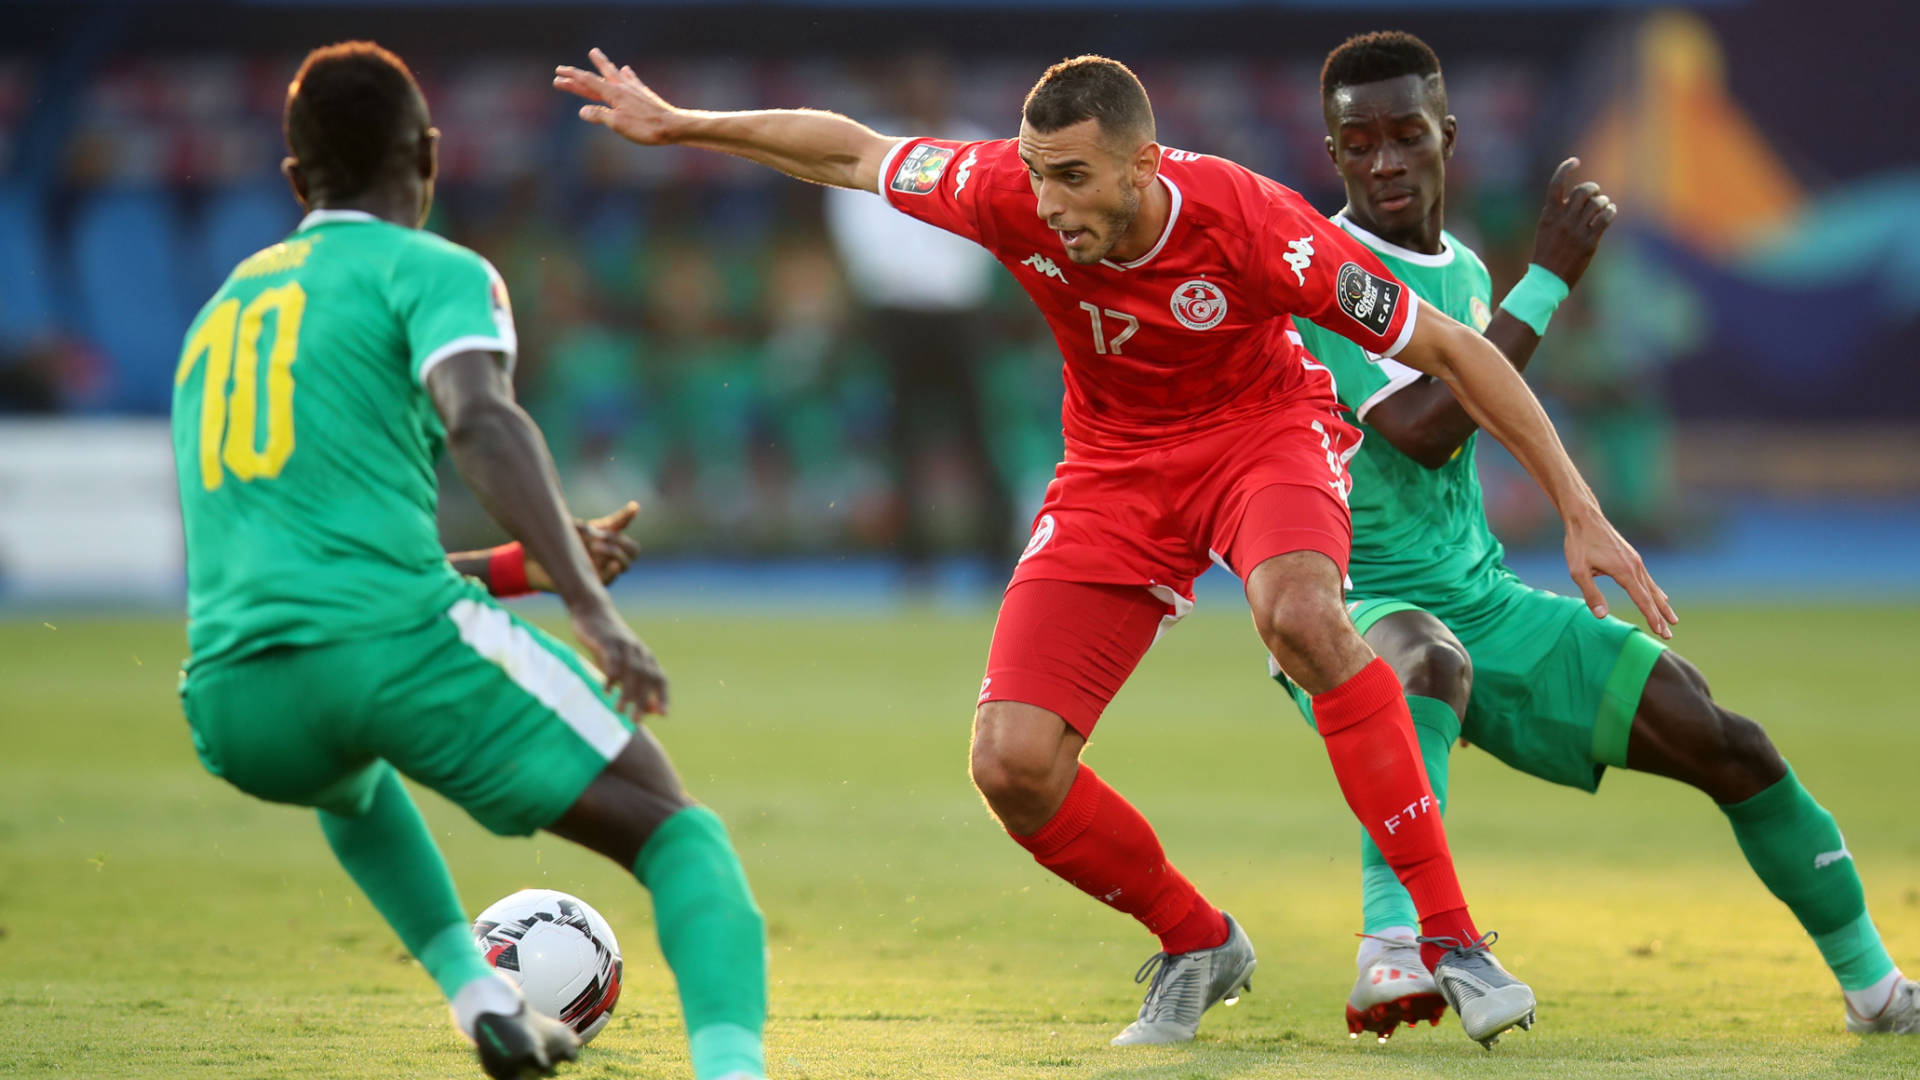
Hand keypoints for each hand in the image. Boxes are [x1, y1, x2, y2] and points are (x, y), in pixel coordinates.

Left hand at [526, 500, 642, 590]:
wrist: (532, 563)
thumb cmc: (548, 542)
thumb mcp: (564, 527)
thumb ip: (580, 522)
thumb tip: (585, 516)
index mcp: (601, 535)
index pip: (620, 524)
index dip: (628, 515)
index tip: (634, 506)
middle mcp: (606, 552)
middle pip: (632, 548)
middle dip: (620, 540)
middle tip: (600, 535)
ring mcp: (603, 568)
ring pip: (626, 563)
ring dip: (614, 552)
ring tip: (595, 545)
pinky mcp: (595, 582)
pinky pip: (612, 577)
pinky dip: (614, 570)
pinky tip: (613, 564)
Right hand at [554, 48, 683, 144]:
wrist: (673, 126)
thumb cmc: (645, 128)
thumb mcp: (618, 124)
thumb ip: (599, 115)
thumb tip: (582, 110)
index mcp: (613, 94)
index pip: (588, 83)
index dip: (572, 79)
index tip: (558, 75)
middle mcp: (622, 87)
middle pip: (596, 76)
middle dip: (578, 73)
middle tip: (563, 68)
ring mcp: (633, 89)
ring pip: (613, 73)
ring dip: (602, 64)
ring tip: (594, 53)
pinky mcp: (644, 94)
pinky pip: (631, 80)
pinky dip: (625, 74)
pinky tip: (625, 69)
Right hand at [569, 602, 669, 717]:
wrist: (593, 612)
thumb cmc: (608, 644)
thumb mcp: (623, 665)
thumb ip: (636, 685)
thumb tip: (651, 710)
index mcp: (645, 657)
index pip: (660, 679)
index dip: (663, 696)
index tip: (663, 715)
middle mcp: (639, 651)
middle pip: (646, 678)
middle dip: (642, 700)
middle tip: (635, 720)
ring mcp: (624, 645)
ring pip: (630, 671)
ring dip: (627, 692)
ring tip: (619, 709)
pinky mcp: (608, 641)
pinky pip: (612, 658)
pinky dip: (611, 674)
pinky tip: (606, 689)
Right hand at [1530, 157, 1616, 289]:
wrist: (1546, 280)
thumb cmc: (1547, 254)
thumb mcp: (1546, 229)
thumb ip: (1559, 212)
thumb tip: (1578, 196)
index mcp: (1549, 215)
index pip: (1556, 184)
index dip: (1566, 168)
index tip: (1575, 161)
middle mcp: (1562, 220)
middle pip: (1583, 191)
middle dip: (1593, 189)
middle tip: (1595, 194)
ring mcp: (1576, 232)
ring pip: (1597, 204)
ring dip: (1603, 202)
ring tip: (1603, 207)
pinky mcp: (1588, 243)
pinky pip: (1605, 219)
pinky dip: (1611, 211)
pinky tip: (1610, 213)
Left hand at [1562, 506, 1677, 638]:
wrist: (1584, 517)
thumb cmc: (1579, 544)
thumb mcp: (1578, 571)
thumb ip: (1591, 594)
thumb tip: (1602, 616)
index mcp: (1624, 571)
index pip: (1642, 599)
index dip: (1651, 617)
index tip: (1660, 631)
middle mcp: (1635, 566)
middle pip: (1651, 596)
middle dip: (1661, 616)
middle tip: (1669, 634)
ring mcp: (1635, 560)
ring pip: (1652, 587)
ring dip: (1662, 605)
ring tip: (1672, 619)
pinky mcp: (1632, 557)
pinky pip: (1647, 578)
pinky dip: (1655, 590)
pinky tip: (1660, 596)